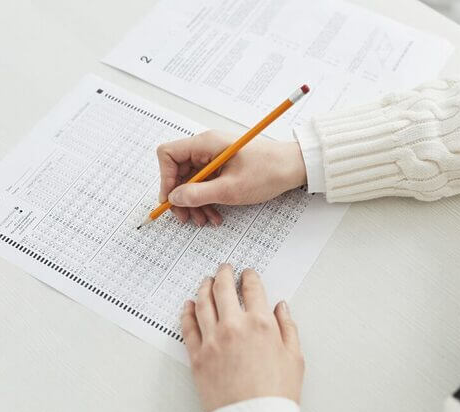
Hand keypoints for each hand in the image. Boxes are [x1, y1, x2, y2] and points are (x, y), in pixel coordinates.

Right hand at [157, 130, 306, 225]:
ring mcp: (214, 157)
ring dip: (194, 203)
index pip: (168, 154)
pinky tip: (215, 215)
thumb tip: (174, 198)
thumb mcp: (231, 189)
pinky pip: (206, 184)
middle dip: (181, 197)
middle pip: (178, 171)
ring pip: (191, 181)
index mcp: (206, 144)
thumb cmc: (268, 171)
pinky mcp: (223, 167)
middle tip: (186, 218)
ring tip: (204, 221)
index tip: (171, 200)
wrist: (294, 167)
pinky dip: (207, 200)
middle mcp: (207, 147)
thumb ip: (199, 194)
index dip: (165, 178)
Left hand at [181, 264, 303, 411]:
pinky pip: (188, 327)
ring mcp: (213, 340)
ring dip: (203, 287)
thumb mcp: (295, 358)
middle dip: (224, 273)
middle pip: (223, 288)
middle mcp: (234, 327)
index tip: (248, 274)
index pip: (252, 288)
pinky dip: (187, 312)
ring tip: (206, 281)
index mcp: (261, 324)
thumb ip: (288, 328)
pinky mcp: (197, 356)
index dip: (250, 277)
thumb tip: (282, 308)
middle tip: (225, 268)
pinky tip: (188, 305)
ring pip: (202, 303)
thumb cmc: (275, 394)